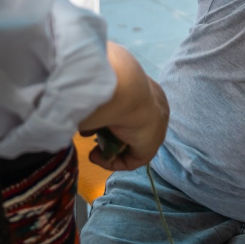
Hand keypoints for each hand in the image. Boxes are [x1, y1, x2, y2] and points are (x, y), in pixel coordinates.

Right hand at [78, 44, 169, 170]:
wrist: (123, 87)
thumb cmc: (109, 81)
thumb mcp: (101, 86)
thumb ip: (96, 98)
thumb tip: (87, 111)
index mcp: (148, 89)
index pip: (133, 106)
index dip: (112, 116)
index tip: (95, 117)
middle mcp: (156, 107)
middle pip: (133, 127)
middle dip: (111, 133)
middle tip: (91, 135)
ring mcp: (157, 127)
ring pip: (133, 143)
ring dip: (110, 147)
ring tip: (92, 148)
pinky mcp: (151, 145)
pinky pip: (133, 159)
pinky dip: (113, 162)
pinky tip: (96, 156)